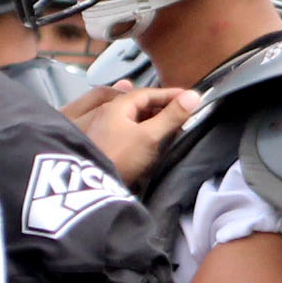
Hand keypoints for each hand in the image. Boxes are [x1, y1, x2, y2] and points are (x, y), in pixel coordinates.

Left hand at [60, 82, 202, 185]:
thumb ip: (171, 116)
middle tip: (181, 113)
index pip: (147, 93)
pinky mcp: (100, 145)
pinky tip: (146, 139)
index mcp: (115, 106)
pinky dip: (138, 130)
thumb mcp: (149, 136)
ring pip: (129, 117)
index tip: (191, 98)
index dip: (170, 94)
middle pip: (136, 104)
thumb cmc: (119, 157)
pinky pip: (122, 130)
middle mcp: (104, 113)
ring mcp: (99, 130)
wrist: (86, 189)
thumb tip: (194, 96)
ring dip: (149, 118)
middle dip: (160, 106)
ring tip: (166, 124)